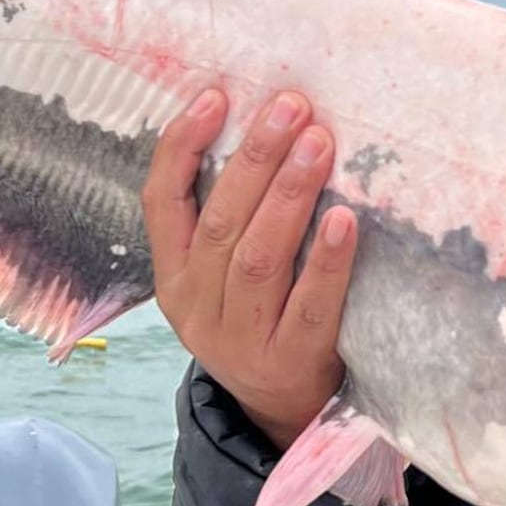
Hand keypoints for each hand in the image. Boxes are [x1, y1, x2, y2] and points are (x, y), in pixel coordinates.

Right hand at [143, 85, 357, 450]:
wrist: (280, 410)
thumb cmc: (258, 318)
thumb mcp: (220, 277)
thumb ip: (230, 217)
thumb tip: (264, 127)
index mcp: (173, 276)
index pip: (162, 202)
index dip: (183, 146)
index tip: (217, 95)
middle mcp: (196, 306)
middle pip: (220, 222)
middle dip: (255, 158)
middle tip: (291, 108)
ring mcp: (240, 338)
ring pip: (258, 258)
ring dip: (289, 195)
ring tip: (318, 145)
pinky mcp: (289, 362)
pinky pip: (308, 307)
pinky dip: (326, 262)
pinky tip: (344, 220)